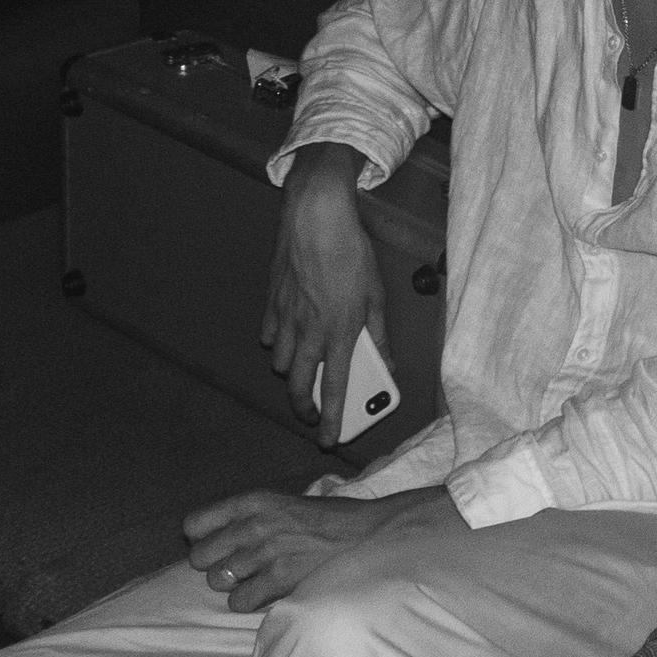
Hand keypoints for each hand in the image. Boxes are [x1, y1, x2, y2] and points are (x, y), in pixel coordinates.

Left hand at [180, 483, 461, 612]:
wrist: (371, 534)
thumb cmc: (330, 520)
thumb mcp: (286, 504)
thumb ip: (251, 517)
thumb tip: (216, 538)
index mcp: (253, 501)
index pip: (194, 525)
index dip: (202, 540)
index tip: (218, 547)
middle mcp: (254, 524)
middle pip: (200, 557)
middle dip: (215, 565)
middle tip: (239, 568)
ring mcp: (266, 552)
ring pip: (218, 581)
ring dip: (234, 585)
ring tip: (257, 581)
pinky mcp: (280, 579)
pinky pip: (239, 602)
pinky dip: (250, 602)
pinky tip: (269, 594)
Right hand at [264, 156, 379, 424]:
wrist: (315, 216)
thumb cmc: (351, 251)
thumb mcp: (377, 294)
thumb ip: (379, 334)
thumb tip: (387, 363)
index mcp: (339, 331)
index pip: (336, 389)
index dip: (333, 419)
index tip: (330, 440)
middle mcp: (309, 330)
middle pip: (297, 385)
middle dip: (303, 407)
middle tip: (312, 414)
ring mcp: (286, 317)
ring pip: (279, 363)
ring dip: (290, 372)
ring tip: (305, 369)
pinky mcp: (271, 302)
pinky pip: (269, 335)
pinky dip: (277, 343)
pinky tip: (288, 337)